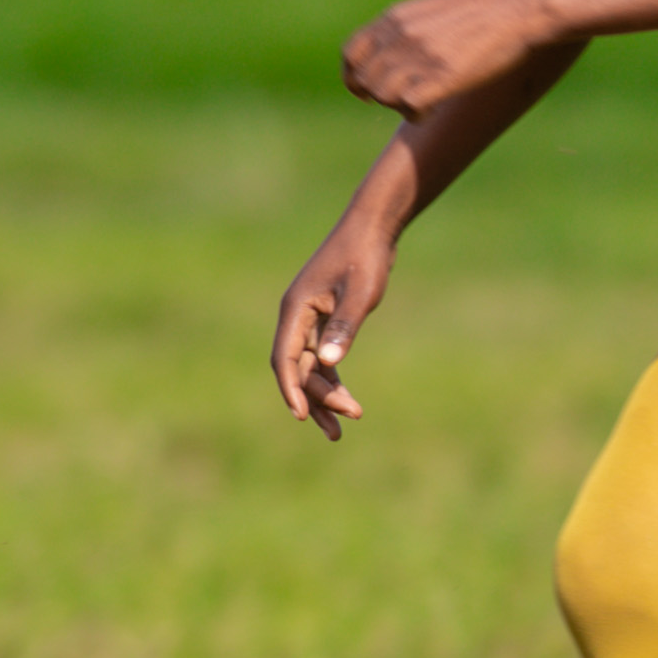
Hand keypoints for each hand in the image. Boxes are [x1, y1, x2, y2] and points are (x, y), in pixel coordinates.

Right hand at [273, 213, 399, 439]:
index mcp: (296, 310)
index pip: (285, 359)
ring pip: (310, 368)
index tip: (302, 416)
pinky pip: (322, 359)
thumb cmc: (364, 257)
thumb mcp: (358, 293)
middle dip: (316, 399)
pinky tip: (347, 401)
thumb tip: (329, 364)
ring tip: (346, 424)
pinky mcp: (325, 322)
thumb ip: (344, 328)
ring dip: (324, 395)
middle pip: (298, 369)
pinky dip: (332, 380)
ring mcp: (309, 321)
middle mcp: (296, 319)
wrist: (372, 229)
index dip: (291, 389)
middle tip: (340, 428)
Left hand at [338, 0, 556, 121]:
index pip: (351, 53)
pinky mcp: (442, 77)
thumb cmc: (484, 9)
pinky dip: (415, 115)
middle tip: (404, 99)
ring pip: (382, 95)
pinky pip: (407, 106)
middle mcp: (401, 36)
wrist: (520, 9)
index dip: (353, 76)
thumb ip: (408, 25)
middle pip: (365, 79)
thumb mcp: (434, 6)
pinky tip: (432, 110)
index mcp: (396, 17)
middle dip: (378, 96)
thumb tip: (395, 45)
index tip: (365, 91)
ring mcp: (420, 56)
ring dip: (397, 106)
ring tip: (422, 103)